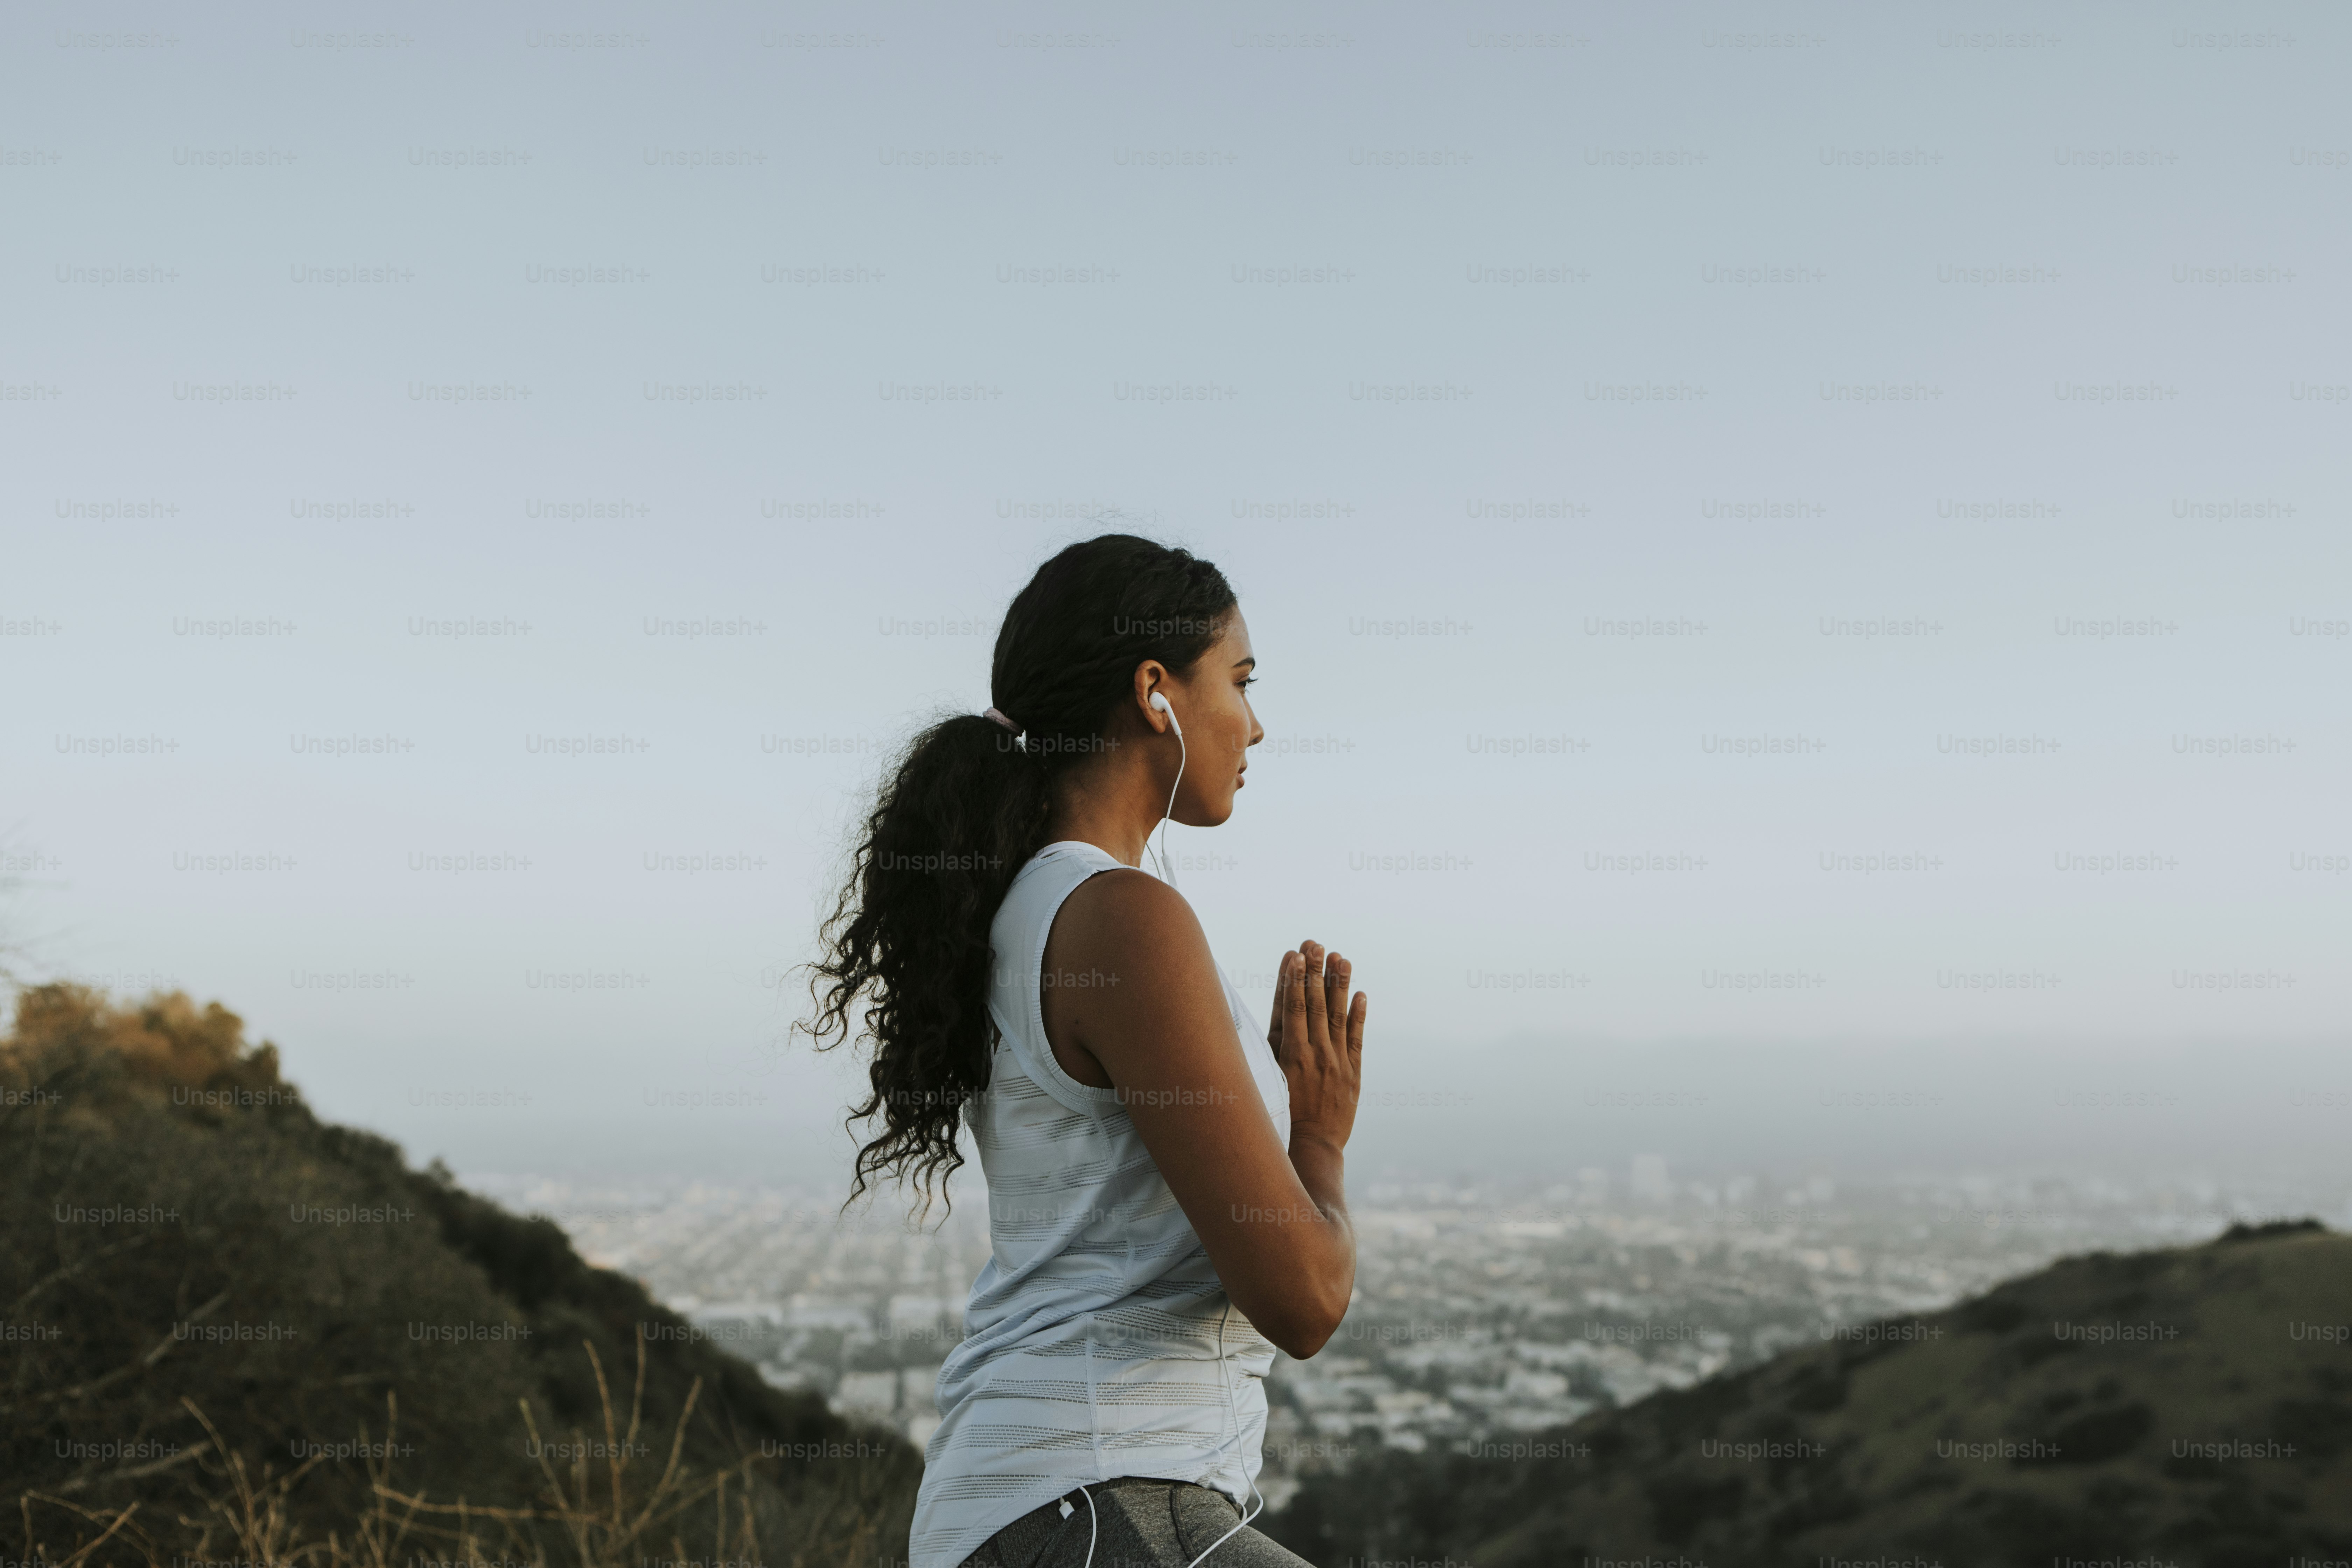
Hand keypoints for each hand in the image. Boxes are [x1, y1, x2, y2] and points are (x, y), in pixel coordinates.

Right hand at [1269, 941, 1366, 1151]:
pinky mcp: (1353, 1073)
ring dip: (1339, 985)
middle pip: (1316, 1005)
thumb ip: (1273, 1045)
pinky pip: (1357, 1039)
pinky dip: (1358, 1016)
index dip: (1294, 979)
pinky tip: (1360, 994)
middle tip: (1315, 944)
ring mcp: (1337, 1063)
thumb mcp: (1270, 1077)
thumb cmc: (1281, 1113)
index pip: (1293, 1008)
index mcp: (1291, 1055)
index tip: (1294, 954)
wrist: (1311, 1147)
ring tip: (1341, 958)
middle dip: (1315, 972)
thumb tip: (1276, 1011)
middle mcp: (1316, 1055)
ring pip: (1338, 1016)